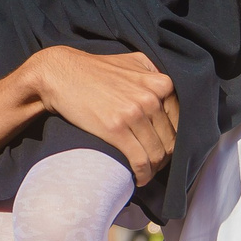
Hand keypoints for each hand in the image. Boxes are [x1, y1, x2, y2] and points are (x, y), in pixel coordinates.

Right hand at [25, 49, 175, 187]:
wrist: (60, 75)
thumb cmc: (95, 70)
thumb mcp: (132, 61)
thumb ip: (155, 73)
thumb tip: (169, 94)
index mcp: (161, 83)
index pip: (180, 122)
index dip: (173, 140)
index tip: (163, 149)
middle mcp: (152, 97)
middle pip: (170, 140)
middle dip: (164, 158)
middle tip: (154, 165)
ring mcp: (135, 113)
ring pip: (157, 154)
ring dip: (153, 170)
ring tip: (145, 174)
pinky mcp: (116, 129)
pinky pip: (140, 160)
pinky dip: (142, 175)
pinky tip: (139, 178)